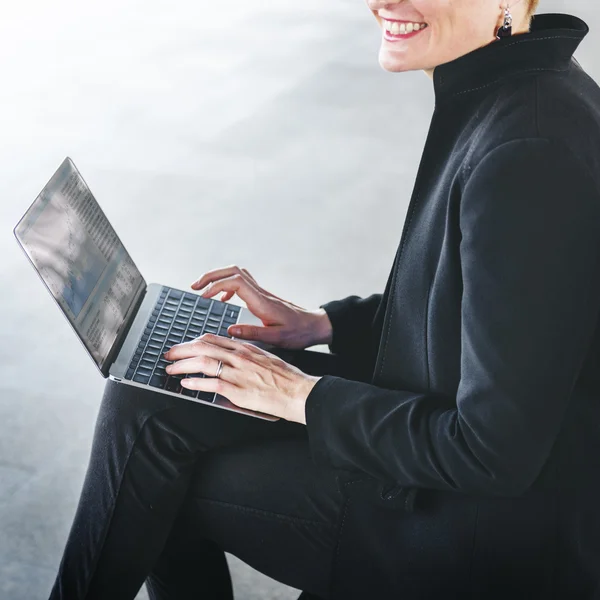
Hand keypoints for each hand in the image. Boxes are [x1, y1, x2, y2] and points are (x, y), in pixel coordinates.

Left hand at [163, 333, 319, 422]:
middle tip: (169, 355)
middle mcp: (240, 357)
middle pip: (203, 348)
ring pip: (203, 363)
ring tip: (170, 369)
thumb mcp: (266, 358)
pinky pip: (211, 384)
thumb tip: (232, 357)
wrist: (299, 391)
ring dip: (182, 366)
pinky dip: (195, 383)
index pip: (213, 339)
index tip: (184, 346)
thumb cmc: (286, 378)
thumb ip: (248, 356)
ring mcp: (239, 373)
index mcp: (246, 348)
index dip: (193, 342)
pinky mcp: (239, 390)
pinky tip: (185, 384)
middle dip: (182, 350)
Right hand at [191, 265, 331, 348]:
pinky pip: (241, 282)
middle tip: (195, 286)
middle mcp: (260, 293)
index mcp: (261, 302)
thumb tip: (230, 330)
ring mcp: (261, 293)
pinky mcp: (262, 296)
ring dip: (218, 277)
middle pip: (233, 271)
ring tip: (202, 289)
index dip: (216, 285)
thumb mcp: (276, 338)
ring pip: (236, 273)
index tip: (203, 296)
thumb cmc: (298, 332)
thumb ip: (253, 334)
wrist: (313, 326)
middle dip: (211, 275)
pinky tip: (223, 300)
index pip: (235, 282)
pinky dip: (227, 286)